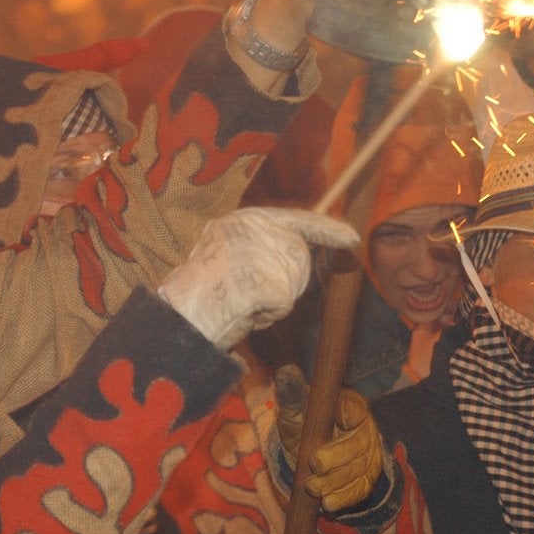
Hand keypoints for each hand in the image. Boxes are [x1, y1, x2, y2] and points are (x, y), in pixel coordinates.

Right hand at [158, 208, 357, 349]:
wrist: (181, 314)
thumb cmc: (202, 292)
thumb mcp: (229, 253)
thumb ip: (259, 247)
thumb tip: (295, 253)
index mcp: (243, 219)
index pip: (297, 218)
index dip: (327, 229)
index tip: (352, 237)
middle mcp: (253, 229)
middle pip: (298, 257)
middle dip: (285, 281)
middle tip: (248, 295)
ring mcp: (261, 253)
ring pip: (292, 283)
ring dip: (273, 300)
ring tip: (241, 302)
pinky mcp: (266, 280)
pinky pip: (283, 305)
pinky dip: (267, 315)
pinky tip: (243, 312)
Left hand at [273, 365, 384, 513]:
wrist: (308, 459)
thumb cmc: (303, 427)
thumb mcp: (295, 413)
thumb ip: (292, 396)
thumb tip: (285, 372)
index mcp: (350, 406)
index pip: (356, 408)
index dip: (349, 414)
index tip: (340, 420)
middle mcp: (365, 432)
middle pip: (358, 445)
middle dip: (337, 457)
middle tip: (315, 463)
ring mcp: (369, 458)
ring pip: (357, 471)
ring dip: (334, 482)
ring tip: (313, 487)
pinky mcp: (366, 481)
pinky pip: (359, 492)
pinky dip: (343, 499)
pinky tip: (328, 504)